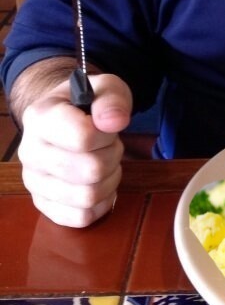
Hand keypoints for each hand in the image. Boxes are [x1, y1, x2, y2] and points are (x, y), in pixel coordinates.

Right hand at [17, 72, 131, 226]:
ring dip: (110, 179)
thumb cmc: (87, 103)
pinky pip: (81, 217)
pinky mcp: (43, 204)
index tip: (108, 125)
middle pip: (91, 170)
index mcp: (40, 117)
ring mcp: (33, 182)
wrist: (65, 117)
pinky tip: (100, 182)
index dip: (108, 133)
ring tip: (104, 160)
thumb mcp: (105, 88)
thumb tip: (114, 122)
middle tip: (109, 144)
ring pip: (88, 197)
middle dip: (112, 155)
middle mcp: (30, 152)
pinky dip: (101, 203)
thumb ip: (112, 99)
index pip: (83, 137)